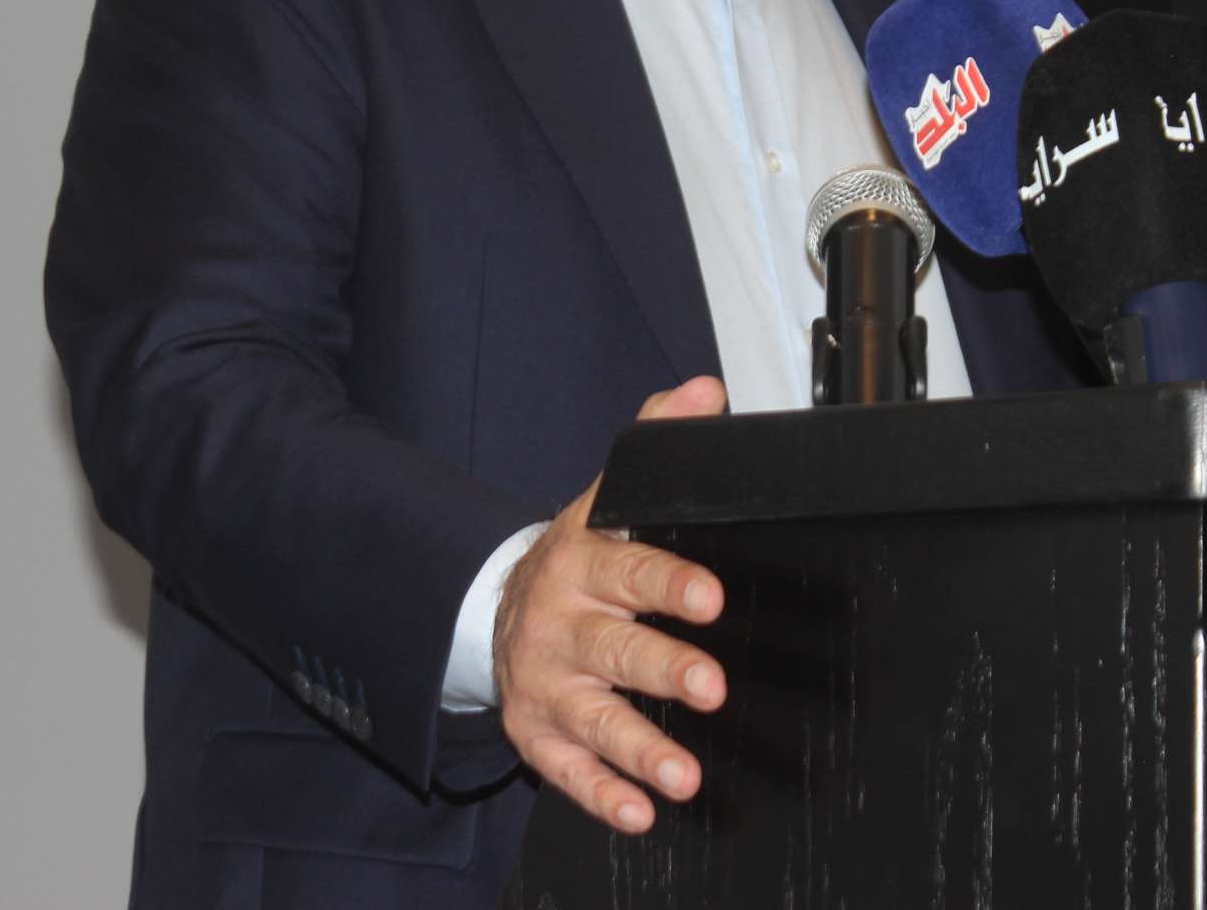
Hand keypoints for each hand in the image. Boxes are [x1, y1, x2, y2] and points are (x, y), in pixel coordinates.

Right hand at [493, 376, 729, 832]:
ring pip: (593, 717)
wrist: (495, 604)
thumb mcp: (611, 494)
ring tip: (684, 775)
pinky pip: (567, 770)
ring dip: (640, 748)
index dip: (671, 583)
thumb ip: (658, 439)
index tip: (711, 597)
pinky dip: (601, 794)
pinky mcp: (536, 731)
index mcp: (584, 559)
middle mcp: (562, 623)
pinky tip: (640, 814)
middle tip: (712, 686)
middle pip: (614, 648)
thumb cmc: (579, 555)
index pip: (630, 567)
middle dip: (663, 668)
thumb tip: (705, 392)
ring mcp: (545, 682)